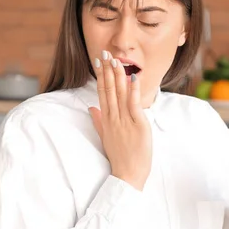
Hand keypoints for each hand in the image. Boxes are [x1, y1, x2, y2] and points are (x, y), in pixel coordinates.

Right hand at [89, 50, 151, 190]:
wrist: (127, 175)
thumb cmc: (119, 158)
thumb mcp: (106, 137)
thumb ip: (98, 121)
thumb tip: (91, 108)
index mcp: (106, 120)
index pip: (101, 92)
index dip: (100, 75)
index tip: (99, 61)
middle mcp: (113, 118)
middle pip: (108, 89)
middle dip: (106, 69)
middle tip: (104, 52)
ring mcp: (124, 121)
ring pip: (119, 93)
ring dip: (118, 75)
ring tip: (115, 59)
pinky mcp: (137, 125)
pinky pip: (133, 104)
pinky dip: (133, 90)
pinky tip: (132, 77)